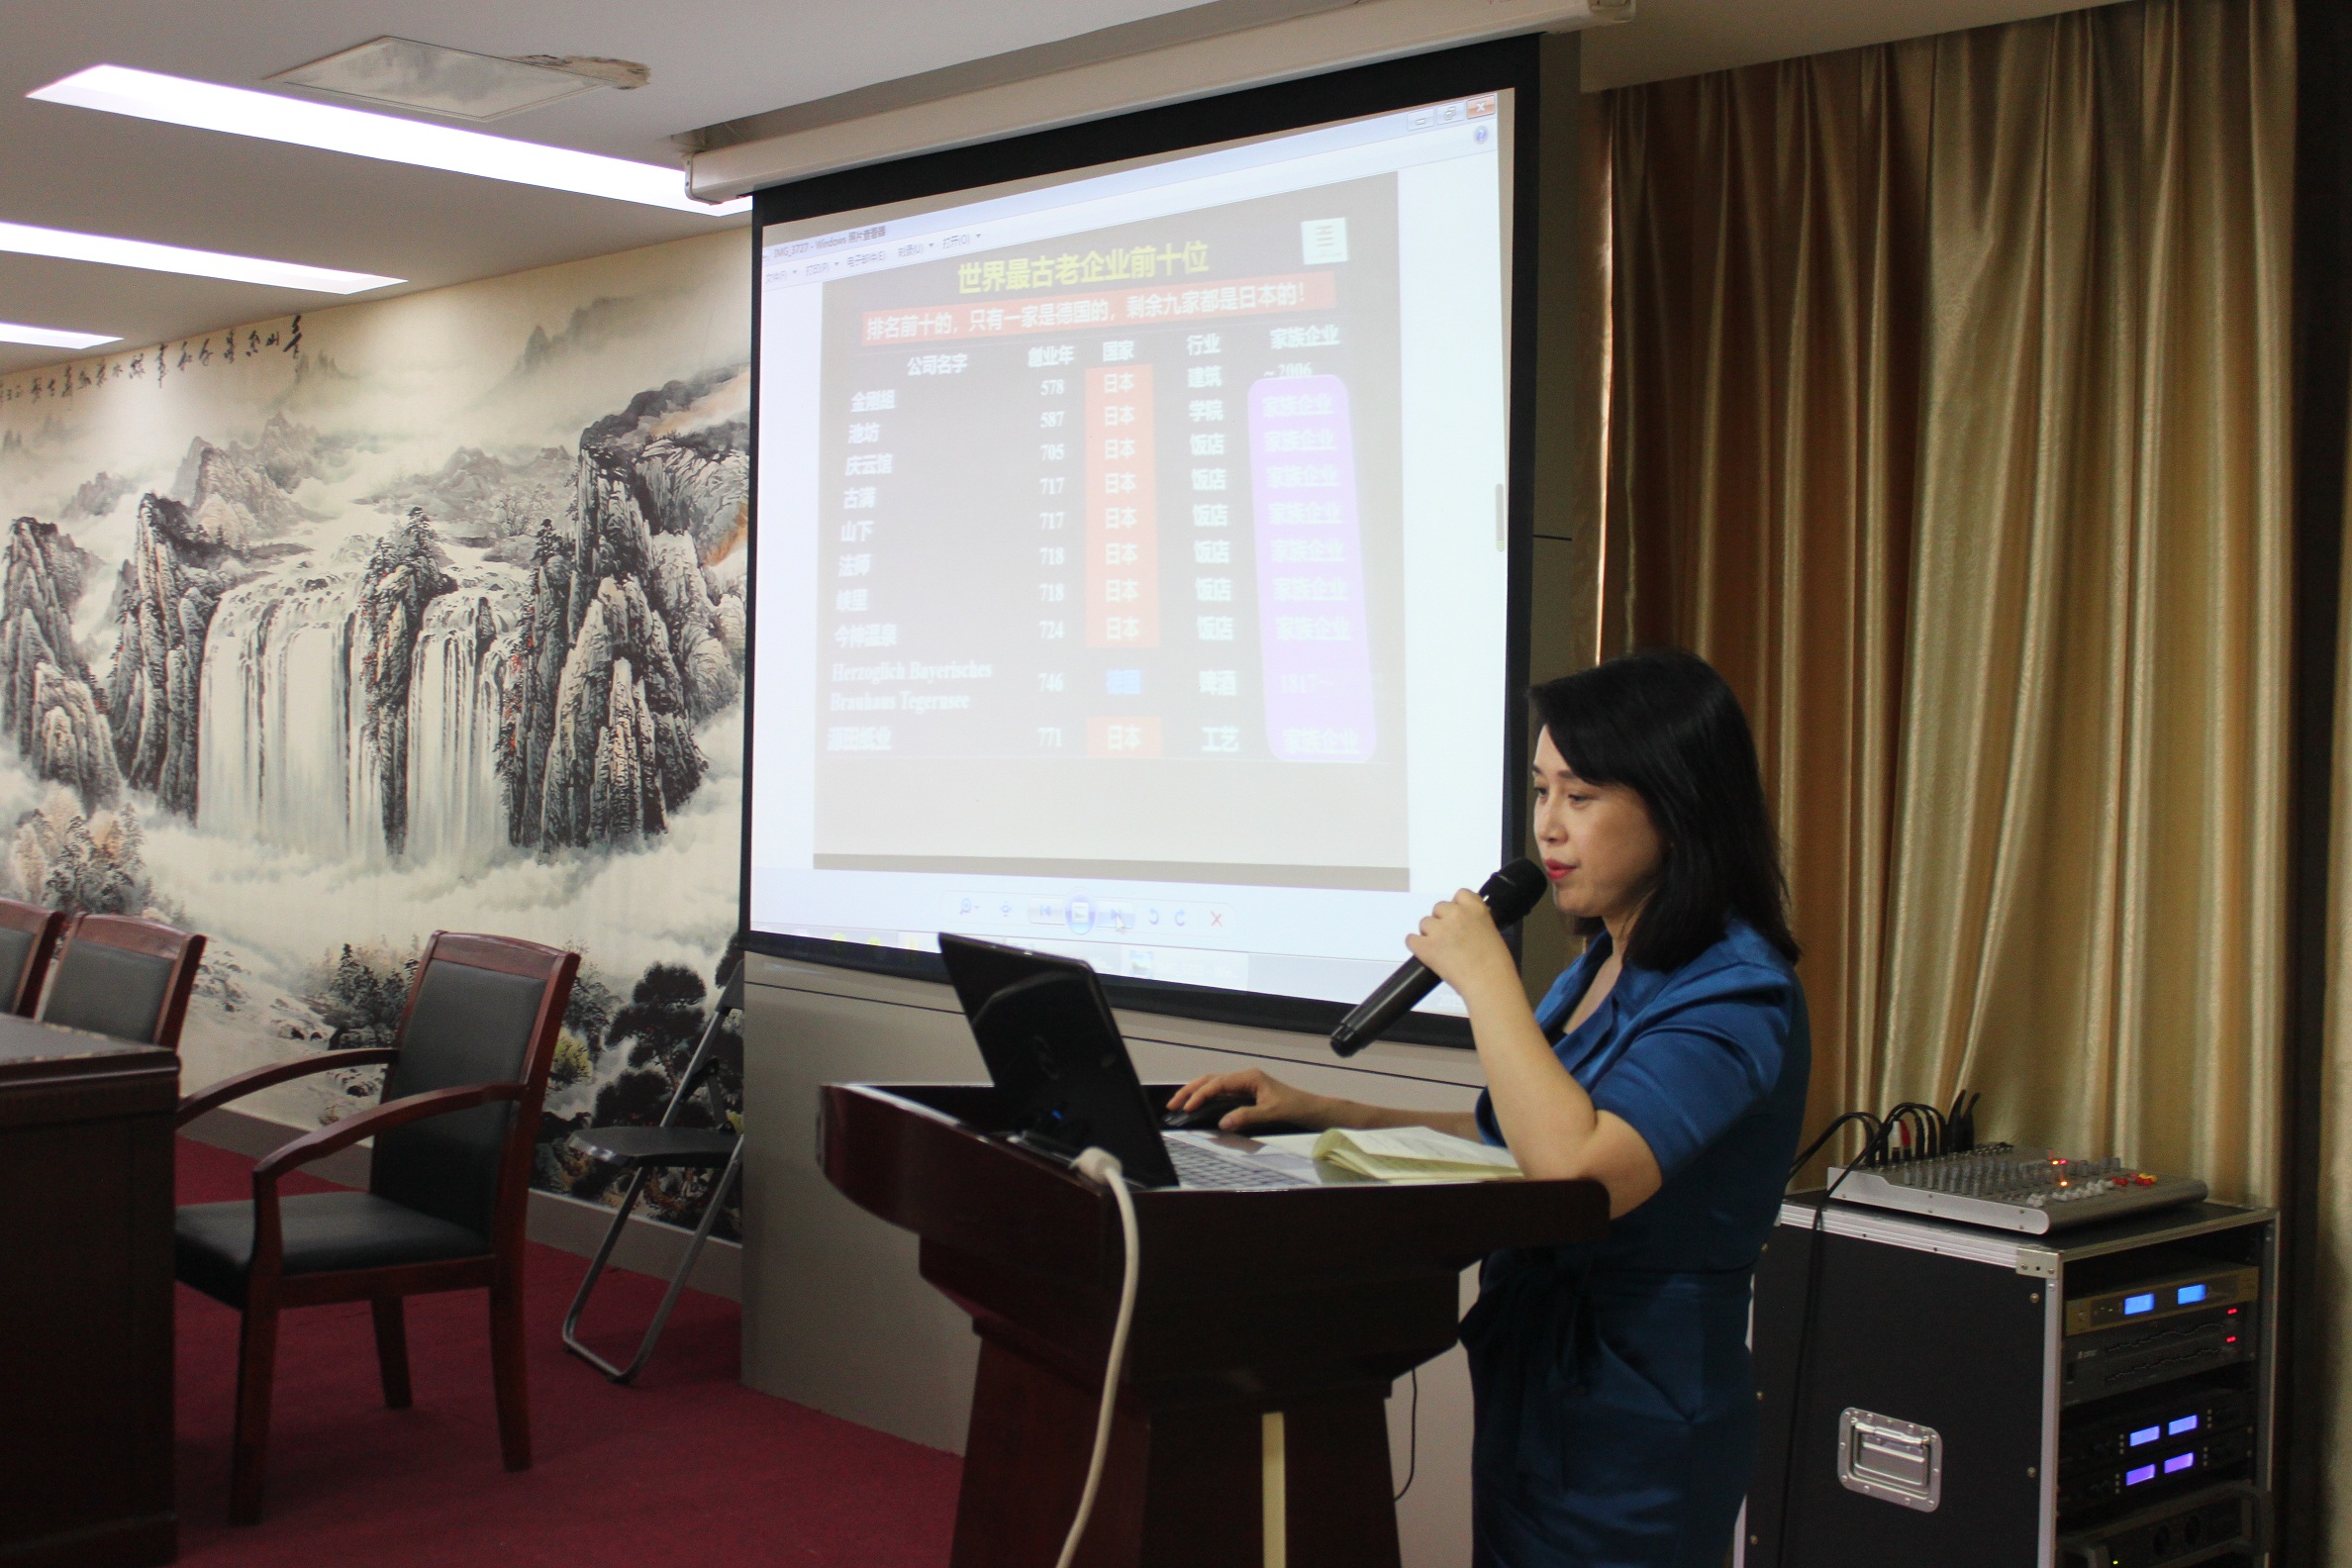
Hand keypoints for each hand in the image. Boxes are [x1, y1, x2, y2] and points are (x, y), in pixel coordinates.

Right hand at [1166, 1069, 1331, 1132]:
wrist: (1311, 1110)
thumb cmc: (1295, 1108)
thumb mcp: (1271, 1113)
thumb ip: (1247, 1116)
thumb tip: (1223, 1122)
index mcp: (1250, 1077)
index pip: (1218, 1083)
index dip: (1200, 1094)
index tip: (1188, 1107)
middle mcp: (1245, 1078)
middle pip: (1210, 1080)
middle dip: (1190, 1090)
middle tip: (1172, 1105)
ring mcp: (1245, 1086)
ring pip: (1213, 1085)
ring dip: (1195, 1093)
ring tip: (1179, 1105)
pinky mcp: (1246, 1095)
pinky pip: (1220, 1093)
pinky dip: (1206, 1098)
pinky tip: (1197, 1107)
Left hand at [1404, 888, 1519, 1001]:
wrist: (1488, 982)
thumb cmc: (1496, 964)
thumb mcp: (1491, 932)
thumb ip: (1475, 923)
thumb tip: (1464, 928)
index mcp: (1475, 909)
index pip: (1460, 894)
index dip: (1457, 906)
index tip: (1459, 919)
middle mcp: (1456, 914)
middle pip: (1439, 908)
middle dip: (1442, 921)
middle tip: (1449, 939)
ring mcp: (1438, 929)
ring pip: (1424, 923)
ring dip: (1430, 934)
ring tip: (1441, 950)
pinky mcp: (1425, 946)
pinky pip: (1411, 939)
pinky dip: (1416, 946)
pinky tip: (1425, 953)